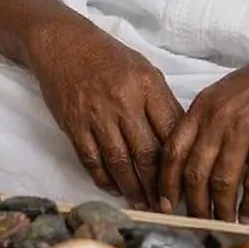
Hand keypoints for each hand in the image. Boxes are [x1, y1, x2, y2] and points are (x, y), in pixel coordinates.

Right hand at [30, 30, 184, 209]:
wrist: (63, 42)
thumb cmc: (108, 56)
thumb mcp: (144, 70)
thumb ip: (161, 102)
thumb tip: (178, 139)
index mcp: (147, 85)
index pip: (171, 130)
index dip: (180, 160)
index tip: (186, 179)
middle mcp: (124, 101)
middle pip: (146, 153)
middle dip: (157, 185)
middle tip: (165, 205)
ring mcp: (97, 115)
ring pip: (119, 163)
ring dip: (132, 189)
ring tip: (143, 204)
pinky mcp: (74, 125)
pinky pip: (92, 160)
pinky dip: (104, 179)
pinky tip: (114, 188)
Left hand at [158, 43, 248, 223]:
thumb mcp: (224, 93)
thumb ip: (205, 122)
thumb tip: (191, 162)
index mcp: (203, 106)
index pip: (173, 150)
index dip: (166, 182)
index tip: (165, 203)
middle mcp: (219, 119)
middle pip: (194, 173)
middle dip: (193, 204)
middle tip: (196, 221)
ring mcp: (245, 131)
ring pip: (222, 183)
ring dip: (221, 209)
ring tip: (222, 222)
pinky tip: (248, 215)